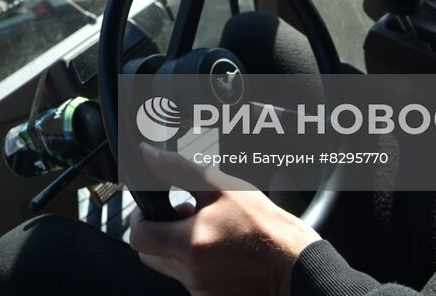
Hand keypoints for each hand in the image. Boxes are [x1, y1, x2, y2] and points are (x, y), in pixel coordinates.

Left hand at [127, 143, 320, 295]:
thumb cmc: (266, 226)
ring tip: (209, 233)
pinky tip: (220, 252)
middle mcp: (191, 275)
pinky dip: (198, 266)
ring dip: (180, 250)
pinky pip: (192, 281)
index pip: (138, 237)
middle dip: (158, 234)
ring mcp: (201, 291)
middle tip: (183, 218)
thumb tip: (148, 154)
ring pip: (171, 268)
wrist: (297, 264)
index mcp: (190, 245)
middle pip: (149, 256)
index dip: (140, 219)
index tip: (154, 210)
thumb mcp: (223, 186)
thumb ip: (178, 169)